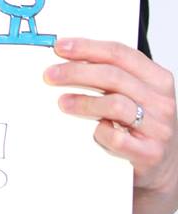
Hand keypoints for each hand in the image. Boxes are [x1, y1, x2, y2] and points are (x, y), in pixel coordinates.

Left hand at [44, 38, 177, 192]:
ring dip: (83, 102)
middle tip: (52, 75)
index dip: (87, 48)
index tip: (61, 48)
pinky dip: (101, 133)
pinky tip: (92, 131)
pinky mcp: (149, 154)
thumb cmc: (141, 125)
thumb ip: (109, 75)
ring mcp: (158, 128)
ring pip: (115, 105)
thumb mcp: (133, 94)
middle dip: (77, 72)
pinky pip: (118, 139)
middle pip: (113, 76)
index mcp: (157, 78)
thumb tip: (67, 59)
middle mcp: (160, 101)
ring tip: (63, 102)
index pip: (119, 53)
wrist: (161, 166)